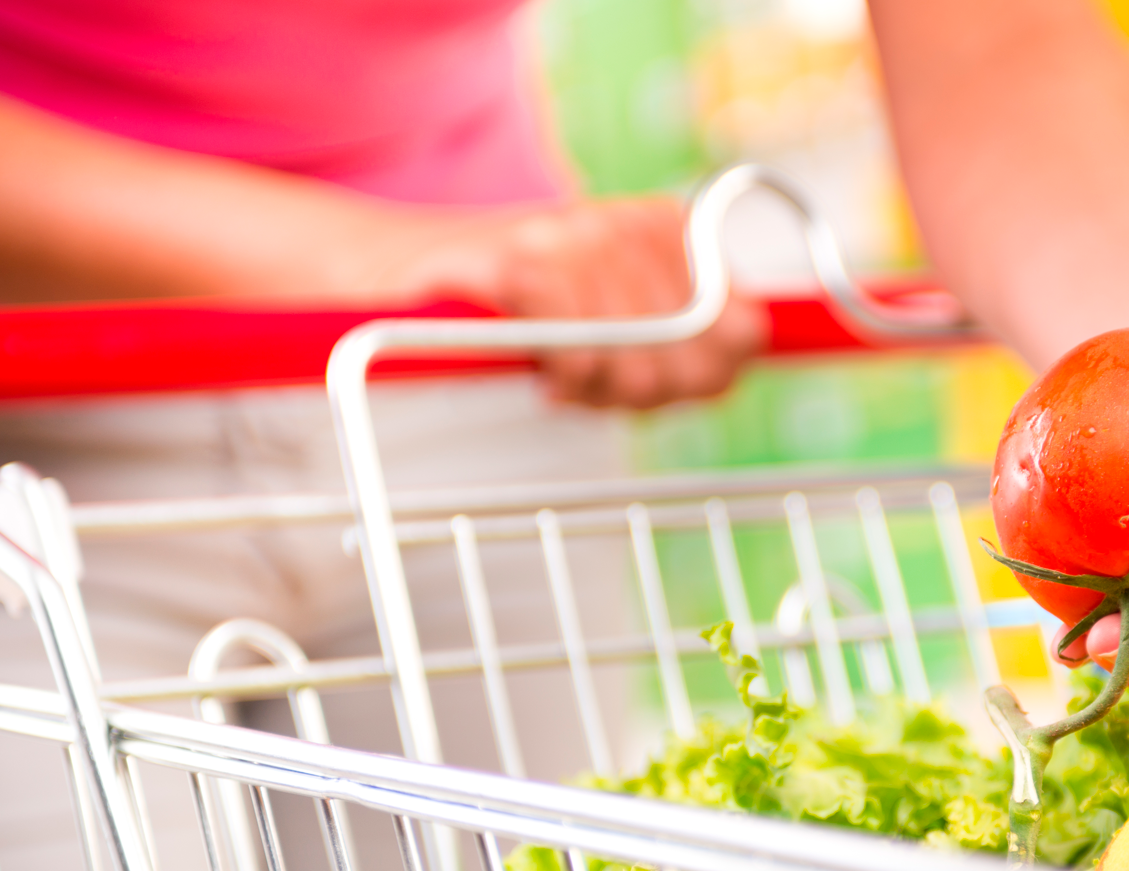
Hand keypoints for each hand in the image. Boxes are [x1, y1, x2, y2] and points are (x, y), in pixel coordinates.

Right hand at [381, 198, 767, 408]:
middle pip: (694, 354)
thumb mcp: (606, 317)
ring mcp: (569, 235)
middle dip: (652, 391)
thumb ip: (680, 336)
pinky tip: (541, 375)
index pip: (742, 331)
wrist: (385, 267)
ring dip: (599, 388)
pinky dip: (565, 376)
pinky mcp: (515, 262)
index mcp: (659, 225)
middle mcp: (621, 220)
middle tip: (597, 389)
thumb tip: (743, 354)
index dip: (706, 377)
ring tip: (560, 378)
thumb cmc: (508, 307)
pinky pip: (577, 349)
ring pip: (638, 357)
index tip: (656, 387)